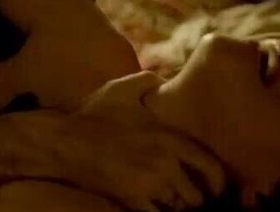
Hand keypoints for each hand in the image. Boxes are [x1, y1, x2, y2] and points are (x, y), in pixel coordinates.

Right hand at [41, 73, 226, 211]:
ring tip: (168, 200)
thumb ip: (147, 81)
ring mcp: (149, 182)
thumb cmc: (92, 115)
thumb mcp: (119, 89)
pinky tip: (151, 205)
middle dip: (193, 197)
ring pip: (179, 207)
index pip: (211, 168)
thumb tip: (165, 80)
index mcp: (169, 137)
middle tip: (188, 197)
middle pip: (197, 194)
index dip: (217, 183)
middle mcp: (165, 161)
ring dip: (175, 206)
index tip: (213, 189)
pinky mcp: (132, 198)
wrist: (62, 140)